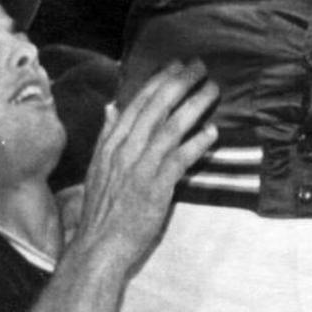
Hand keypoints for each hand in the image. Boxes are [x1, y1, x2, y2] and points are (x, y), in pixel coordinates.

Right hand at [75, 59, 217, 263]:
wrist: (99, 246)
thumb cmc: (102, 209)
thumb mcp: (98, 166)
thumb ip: (107, 135)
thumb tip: (112, 107)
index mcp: (111, 144)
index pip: (137, 103)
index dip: (159, 80)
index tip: (176, 64)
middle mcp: (125, 150)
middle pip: (155, 108)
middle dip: (179, 82)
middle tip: (199, 66)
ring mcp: (140, 168)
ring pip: (170, 128)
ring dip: (194, 105)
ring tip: (212, 89)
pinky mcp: (155, 188)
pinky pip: (179, 159)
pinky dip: (196, 144)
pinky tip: (212, 132)